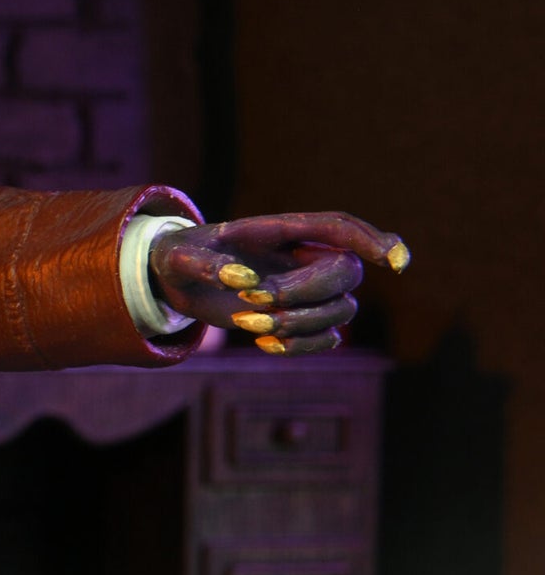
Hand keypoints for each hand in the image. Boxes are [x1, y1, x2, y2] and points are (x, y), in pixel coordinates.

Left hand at [149, 211, 408, 354]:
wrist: (178, 282)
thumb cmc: (181, 258)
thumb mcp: (179, 257)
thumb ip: (204, 264)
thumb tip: (238, 281)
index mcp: (283, 230)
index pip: (340, 227)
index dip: (372, 240)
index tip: (395, 263)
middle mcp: (305, 256)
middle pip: (346, 271)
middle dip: (305, 292)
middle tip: (251, 300)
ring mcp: (308, 289)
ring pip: (341, 310)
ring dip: (298, 323)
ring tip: (243, 322)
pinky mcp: (301, 319)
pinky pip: (326, 339)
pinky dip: (300, 346)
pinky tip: (262, 345)